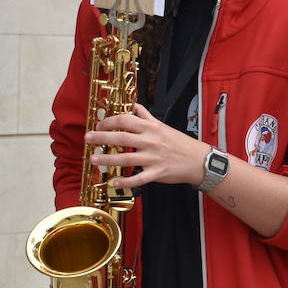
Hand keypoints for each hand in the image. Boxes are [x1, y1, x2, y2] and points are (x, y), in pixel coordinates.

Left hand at [85, 103, 208, 188]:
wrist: (198, 160)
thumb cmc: (179, 143)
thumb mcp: (163, 125)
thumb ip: (147, 116)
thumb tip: (135, 106)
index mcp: (151, 128)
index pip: (126, 120)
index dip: (109, 122)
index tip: (99, 125)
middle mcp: (150, 141)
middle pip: (122, 138)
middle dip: (102, 138)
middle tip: (89, 139)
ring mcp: (153, 158)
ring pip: (126, 158)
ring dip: (108, 159)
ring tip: (94, 159)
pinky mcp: (157, 173)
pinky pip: (138, 178)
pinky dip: (125, 181)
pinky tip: (114, 181)